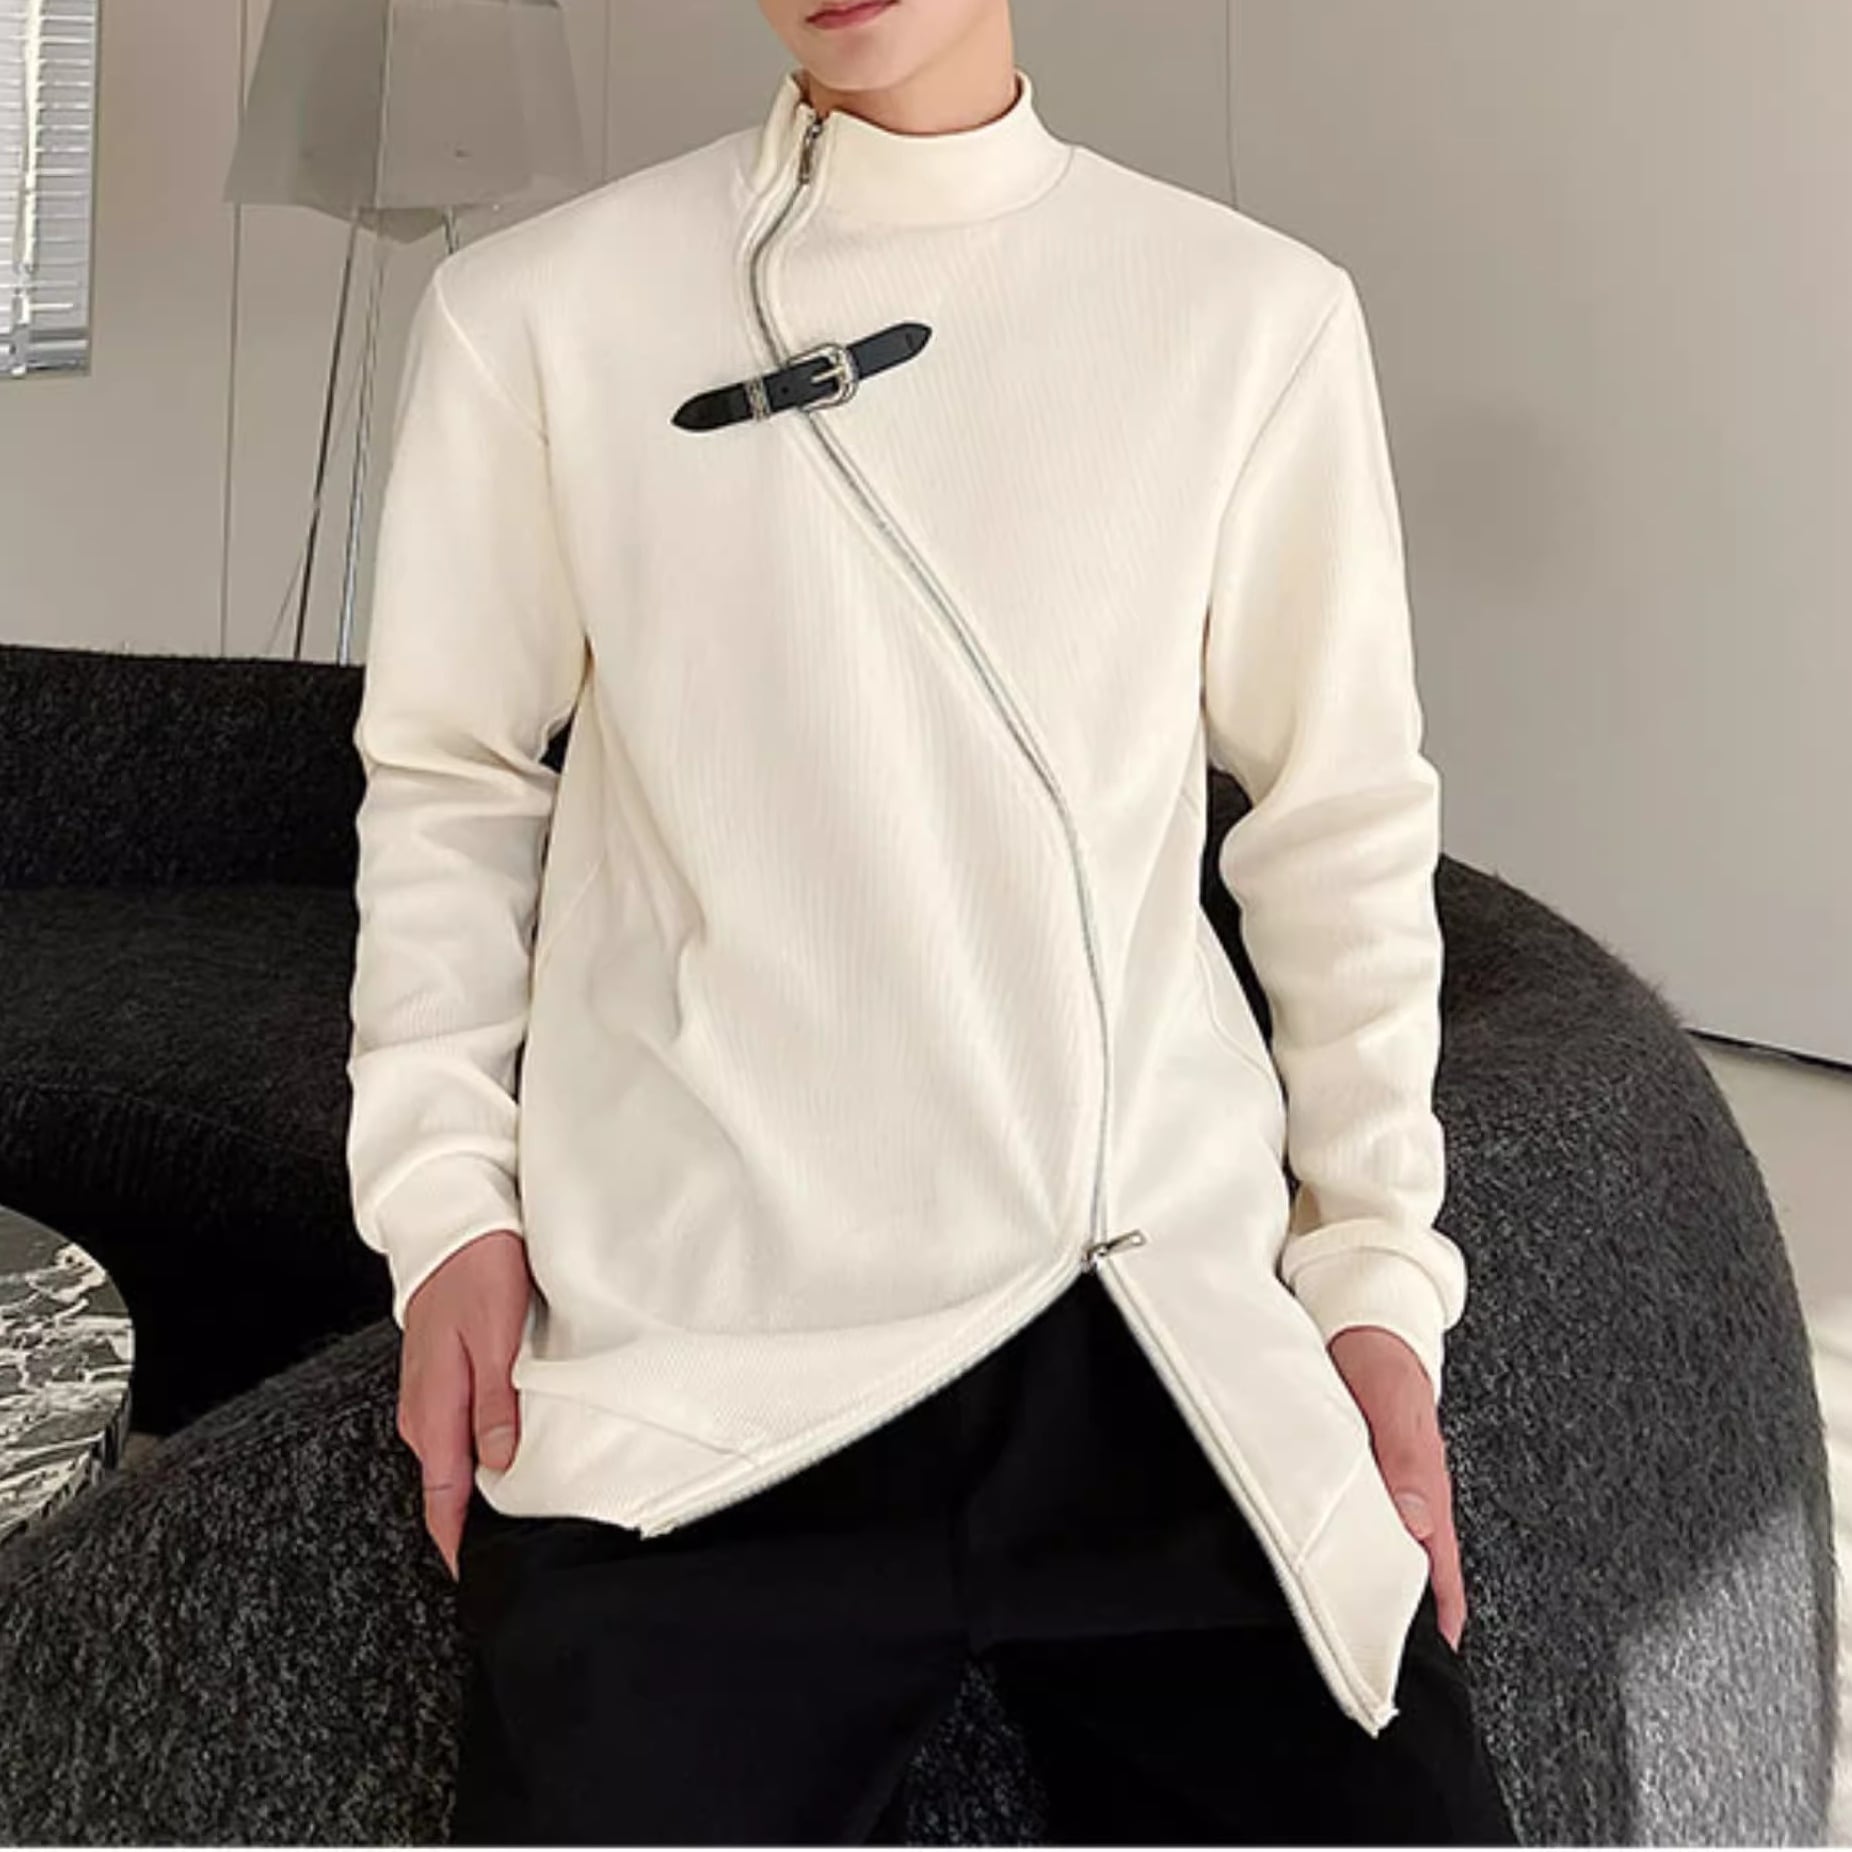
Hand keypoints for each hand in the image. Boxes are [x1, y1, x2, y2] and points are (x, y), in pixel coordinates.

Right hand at [396, 1230, 531, 1579]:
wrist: (451, 1225)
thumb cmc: (477, 1271)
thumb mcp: (495, 1337)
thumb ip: (495, 1403)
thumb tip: (501, 1464)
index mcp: (434, 1406)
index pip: (443, 1495)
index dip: (457, 1542)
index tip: (476, 1579)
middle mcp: (423, 1409)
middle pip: (445, 1485)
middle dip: (467, 1524)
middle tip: (507, 1557)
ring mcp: (427, 1394)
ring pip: (449, 1460)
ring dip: (471, 1491)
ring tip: (506, 1520)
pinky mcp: (437, 1377)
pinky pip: (452, 1433)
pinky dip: (471, 1456)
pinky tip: (496, 1461)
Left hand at [1326, 1325, 1466, 1650]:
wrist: (1364, 1307)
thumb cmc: (1378, 1350)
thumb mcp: (1389, 1396)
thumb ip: (1404, 1454)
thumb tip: (1416, 1519)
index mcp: (1425, 1481)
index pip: (1438, 1564)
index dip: (1439, 1614)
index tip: (1432, 1661)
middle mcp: (1411, 1486)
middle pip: (1418, 1563)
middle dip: (1409, 1614)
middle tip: (1389, 1662)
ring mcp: (1390, 1475)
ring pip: (1393, 1542)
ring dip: (1382, 1579)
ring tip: (1365, 1627)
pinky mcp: (1365, 1459)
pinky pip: (1370, 1513)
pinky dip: (1362, 1542)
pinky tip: (1340, 1557)